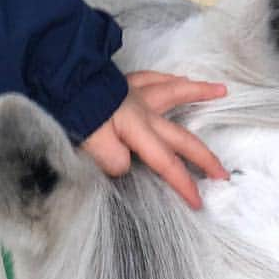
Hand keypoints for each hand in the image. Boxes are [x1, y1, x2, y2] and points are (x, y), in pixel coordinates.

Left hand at [81, 71, 228, 208]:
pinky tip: (176, 77)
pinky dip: (166, 77)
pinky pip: (150, 77)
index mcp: (138, 130)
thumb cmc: (73, 113)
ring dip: (197, 92)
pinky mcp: (121, 83)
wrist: (56, 77)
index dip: (183, 184)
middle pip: (181, 136)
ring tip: (220, 90)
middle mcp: (143, 111)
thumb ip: (113, 160)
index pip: (166, 163)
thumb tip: (124, 165)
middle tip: (222, 172)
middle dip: (204, 156)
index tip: (198, 202)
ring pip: (173, 92)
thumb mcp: (91, 145)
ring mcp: (134, 94)